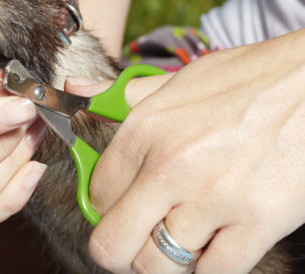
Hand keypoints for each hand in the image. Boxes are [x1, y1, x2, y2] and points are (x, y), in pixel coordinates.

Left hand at [65, 31, 304, 272]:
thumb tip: (73, 86)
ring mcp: (214, 198)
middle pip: (112, 243)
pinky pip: (213, 273)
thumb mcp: (177, 79)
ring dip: (164, 263)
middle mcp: (171, 166)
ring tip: (176, 244)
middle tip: (135, 243)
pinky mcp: (258, 222)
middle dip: (118, 251)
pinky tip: (213, 248)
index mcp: (145, 129)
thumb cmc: (248, 78)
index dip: (104, 208)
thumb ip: (120, 94)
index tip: (119, 208)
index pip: (97, 194)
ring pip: (158, 266)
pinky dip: (207, 268)